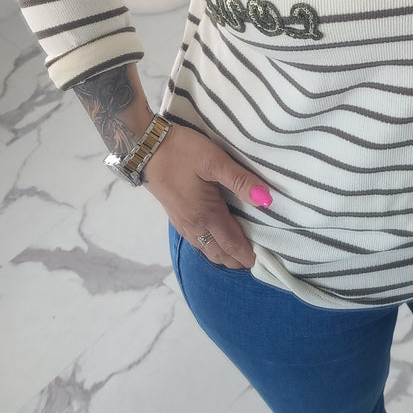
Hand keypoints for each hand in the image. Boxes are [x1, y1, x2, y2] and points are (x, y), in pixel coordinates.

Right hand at [143, 123, 272, 268]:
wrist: (145, 148)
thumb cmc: (183, 152)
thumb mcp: (215, 161)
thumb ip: (240, 180)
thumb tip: (266, 200)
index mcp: (207, 214)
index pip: (231, 242)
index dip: (246, 255)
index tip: (261, 263)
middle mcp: (194, 224)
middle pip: (218, 251)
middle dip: (235, 260)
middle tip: (253, 264)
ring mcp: (181, 221)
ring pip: (205, 248)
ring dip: (222, 256)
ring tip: (236, 257)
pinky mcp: (174, 214)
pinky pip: (195, 240)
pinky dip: (208, 248)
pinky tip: (212, 242)